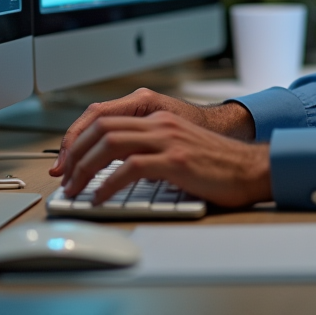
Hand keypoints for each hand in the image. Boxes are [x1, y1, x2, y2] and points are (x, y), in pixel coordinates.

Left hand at [50, 88, 254, 176]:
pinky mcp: (175, 161)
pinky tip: (100, 198)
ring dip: (85, 168)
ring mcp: (168, 140)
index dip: (78, 138)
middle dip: (74, 153)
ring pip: (110, 144)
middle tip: (64, 177)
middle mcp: (160, 124)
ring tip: (75, 189)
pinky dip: (108, 185)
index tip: (65, 160)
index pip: (105, 118)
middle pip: (101, 128)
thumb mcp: (178, 149)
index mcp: (159, 118)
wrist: (251, 169)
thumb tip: (117, 171)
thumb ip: (150, 151)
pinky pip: (130, 168)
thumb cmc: (218, 165)